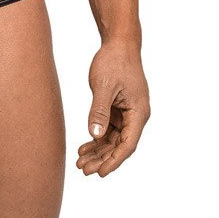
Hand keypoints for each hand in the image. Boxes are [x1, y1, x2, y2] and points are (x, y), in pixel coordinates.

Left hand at [77, 39, 149, 176]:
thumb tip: (95, 135)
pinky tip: (83, 148)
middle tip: (83, 170)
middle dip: (102, 159)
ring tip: (80, 162)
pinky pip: (108, 130)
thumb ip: (99, 111)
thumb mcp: (104, 86)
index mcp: (138, 112)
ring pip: (113, 140)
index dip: (114, 160)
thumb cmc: (114, 61)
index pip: (128, 144)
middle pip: (120, 146)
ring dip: (98, 152)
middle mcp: (135, 116)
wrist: (119, 44)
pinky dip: (96, 139)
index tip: (100, 173)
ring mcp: (127, 114)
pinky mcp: (118, 110)